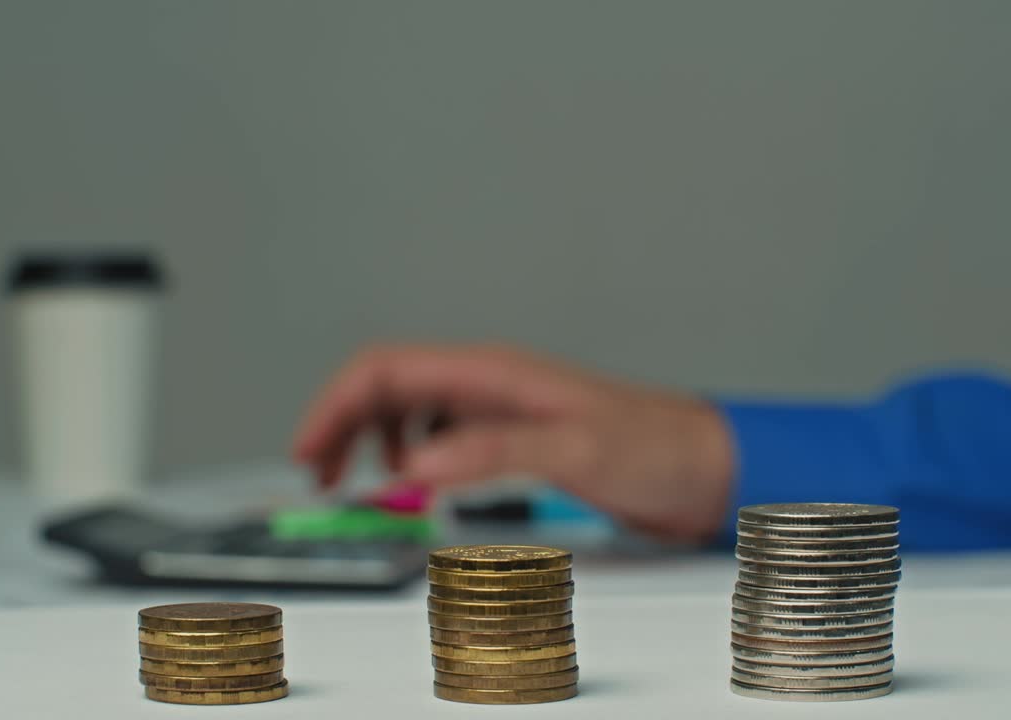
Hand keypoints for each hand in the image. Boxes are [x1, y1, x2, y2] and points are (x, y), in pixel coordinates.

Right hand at [292, 344, 736, 542]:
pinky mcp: (508, 435)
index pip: (386, 369)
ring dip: (369, 438)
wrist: (700, 465)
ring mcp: (496, 408)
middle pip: (384, 386)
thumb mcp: (574, 449)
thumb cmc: (653, 447)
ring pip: (405, 408)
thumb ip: (495, 450)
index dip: (335, 405)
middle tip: (321, 476)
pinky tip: (415, 477)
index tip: (310, 453)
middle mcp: (487, 383)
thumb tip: (419, 461)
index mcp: (493, 372)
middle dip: (340, 424)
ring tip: (359, 480)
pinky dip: (409, 452)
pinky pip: (437, 433)